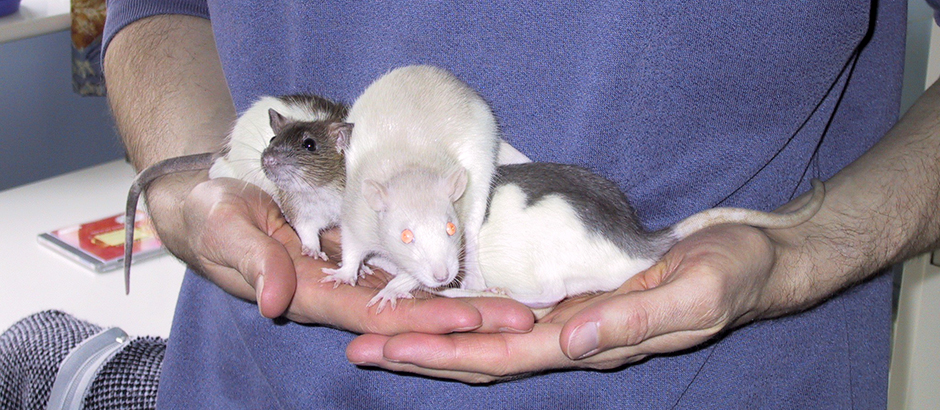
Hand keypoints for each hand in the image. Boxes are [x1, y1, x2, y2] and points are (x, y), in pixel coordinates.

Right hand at [152, 175, 534, 334]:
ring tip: (514, 303)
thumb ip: (253, 261)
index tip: (471, 319)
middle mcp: (341, 290)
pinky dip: (441, 268)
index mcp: (312, 293)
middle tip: (520, 318)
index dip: (424, 319)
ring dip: (463, 298)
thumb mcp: (224, 233)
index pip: (379, 314)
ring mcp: (352, 271)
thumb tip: (275, 298)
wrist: (213, 203)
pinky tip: (476, 269)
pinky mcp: (358, 249)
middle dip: (464, 317)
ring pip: (415, 291)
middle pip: (411, 311)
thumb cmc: (213, 217)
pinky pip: (406, 264)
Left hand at [346, 224, 789, 382]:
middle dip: (422, 352)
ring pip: (493, 338)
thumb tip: (569, 341)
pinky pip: (514, 312)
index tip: (389, 348)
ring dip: (438, 336)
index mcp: (595, 343)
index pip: (504, 356)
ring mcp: (575, 321)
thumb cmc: (732, 272)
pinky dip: (473, 313)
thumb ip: (632, 322)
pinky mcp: (579, 296)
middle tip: (360, 345)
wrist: (757, 258)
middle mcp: (575, 338)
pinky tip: (446, 306)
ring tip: (386, 331)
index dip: (444, 353)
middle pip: (484, 354)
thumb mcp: (693, 294)